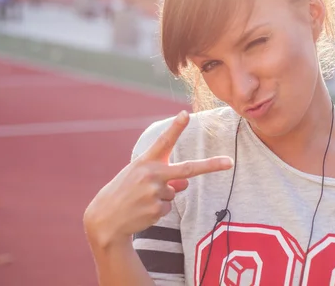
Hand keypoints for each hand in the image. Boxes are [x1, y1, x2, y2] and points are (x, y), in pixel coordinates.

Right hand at [83, 110, 233, 247]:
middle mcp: (151, 174)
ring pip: (174, 192)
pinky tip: (142, 210)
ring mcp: (154, 192)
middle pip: (188, 169)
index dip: (176, 128)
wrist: (105, 219)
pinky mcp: (156, 209)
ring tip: (141, 200)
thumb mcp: (141, 178)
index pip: (164, 141)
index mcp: (145, 161)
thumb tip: (186, 183)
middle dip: (211, 165)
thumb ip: (165, 175)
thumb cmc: (125, 192)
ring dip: (162, 197)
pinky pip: (168, 207)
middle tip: (230, 162)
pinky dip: (158, 210)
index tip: (186, 114)